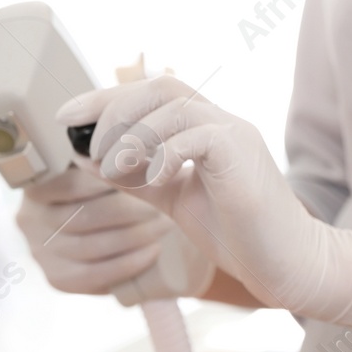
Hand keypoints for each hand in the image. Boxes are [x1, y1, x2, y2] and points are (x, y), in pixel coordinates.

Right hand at [16, 163, 215, 304]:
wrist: (91, 237)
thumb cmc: (97, 190)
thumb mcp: (90, 164)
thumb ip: (101, 149)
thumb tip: (118, 120)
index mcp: (33, 187)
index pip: (72, 182)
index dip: (112, 179)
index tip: (146, 171)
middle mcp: (28, 221)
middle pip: (84, 216)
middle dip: (129, 209)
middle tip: (163, 201)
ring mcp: (40, 253)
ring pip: (92, 246)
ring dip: (134, 235)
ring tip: (164, 222)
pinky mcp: (58, 280)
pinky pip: (96, 275)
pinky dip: (129, 262)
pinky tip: (153, 249)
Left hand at [57, 76, 351, 339]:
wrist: (285, 264)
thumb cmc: (237, 235)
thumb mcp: (173, 200)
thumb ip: (139, 178)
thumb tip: (93, 160)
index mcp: (203, 130)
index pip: (151, 94)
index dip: (105, 98)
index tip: (66, 116)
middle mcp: (220, 123)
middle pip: (160, 86)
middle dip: (112, 108)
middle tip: (89, 144)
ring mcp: (234, 135)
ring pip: (173, 105)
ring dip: (132, 134)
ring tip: (112, 169)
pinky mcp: (242, 155)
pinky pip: (195, 136)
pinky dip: (163, 154)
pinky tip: (153, 180)